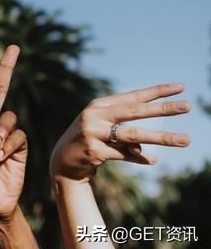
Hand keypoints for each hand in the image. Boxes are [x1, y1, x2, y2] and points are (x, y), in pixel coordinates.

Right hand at [50, 83, 190, 183]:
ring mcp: (93, 133)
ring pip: (134, 134)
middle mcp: (95, 115)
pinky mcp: (93, 151)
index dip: (156, 92)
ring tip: (185, 140)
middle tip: (187, 106)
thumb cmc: (89, 141)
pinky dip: (139, 158)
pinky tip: (152, 160)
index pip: (133, 96)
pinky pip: (124, 155)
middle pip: (135, 111)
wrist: (62, 161)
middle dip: (162, 109)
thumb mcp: (105, 132)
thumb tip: (146, 151)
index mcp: (99, 105)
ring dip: (162, 137)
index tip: (180, 87)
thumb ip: (127, 136)